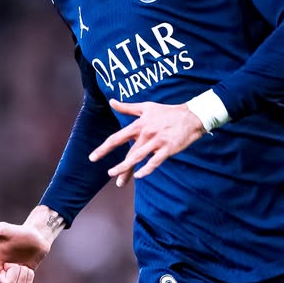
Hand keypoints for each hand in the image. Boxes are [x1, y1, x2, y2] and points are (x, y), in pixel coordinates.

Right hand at [0, 222, 50, 282]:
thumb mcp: (3, 229)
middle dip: (14, 273)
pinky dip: (29, 276)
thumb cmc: (19, 231)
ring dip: (23, 274)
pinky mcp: (23, 277)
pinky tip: (29, 267)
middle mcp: (0, 272)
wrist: (37, 234)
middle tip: (16, 262)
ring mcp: (12, 275)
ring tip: (22, 262)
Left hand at [89, 99, 205, 185]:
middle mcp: (146, 134)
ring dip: (127, 170)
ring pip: (139, 158)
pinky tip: (138, 176)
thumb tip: (112, 101)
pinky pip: (155, 162)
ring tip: (118, 181)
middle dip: (118, 166)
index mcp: (139, 124)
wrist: (190, 116)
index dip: (104, 148)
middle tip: (109, 174)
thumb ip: (127, 107)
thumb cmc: (167, 112)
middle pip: (128, 152)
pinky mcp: (167, 149)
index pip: (117, 138)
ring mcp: (157, 142)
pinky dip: (146, 169)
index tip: (93, 157)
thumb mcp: (146, 107)